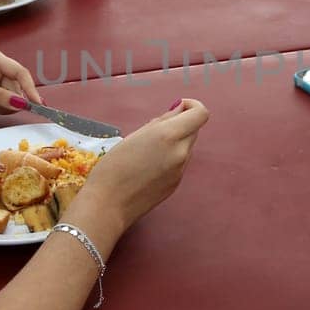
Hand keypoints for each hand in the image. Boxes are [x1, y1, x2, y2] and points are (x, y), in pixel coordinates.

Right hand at [69, 99, 209, 239]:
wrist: (109, 204)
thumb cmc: (113, 167)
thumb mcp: (134, 135)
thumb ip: (161, 121)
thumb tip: (179, 110)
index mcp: (169, 136)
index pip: (200, 114)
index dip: (191, 106)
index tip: (177, 108)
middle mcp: (181, 152)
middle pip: (193, 129)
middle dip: (179, 124)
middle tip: (153, 131)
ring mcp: (181, 170)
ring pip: (186, 146)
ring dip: (175, 142)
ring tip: (146, 151)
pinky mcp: (177, 184)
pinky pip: (179, 163)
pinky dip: (170, 158)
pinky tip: (148, 167)